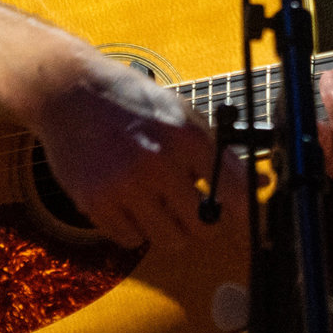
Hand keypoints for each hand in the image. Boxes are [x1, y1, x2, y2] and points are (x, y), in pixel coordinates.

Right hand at [25, 43, 233, 251]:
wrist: (69, 93)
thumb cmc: (131, 102)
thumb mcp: (181, 114)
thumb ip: (220, 151)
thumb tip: (263, 183)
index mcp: (187, 137)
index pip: (233, 192)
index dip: (245, 214)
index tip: (247, 224)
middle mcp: (158, 163)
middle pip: (203, 226)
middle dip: (203, 222)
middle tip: (193, 209)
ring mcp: (125, 185)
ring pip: (169, 240)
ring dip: (170, 230)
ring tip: (159, 206)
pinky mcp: (96, 202)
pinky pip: (131, 240)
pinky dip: (135, 230)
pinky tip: (130, 205)